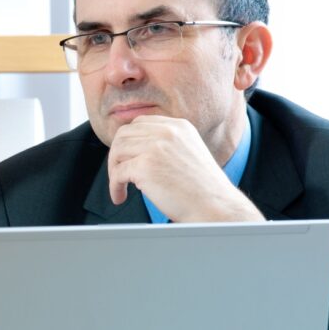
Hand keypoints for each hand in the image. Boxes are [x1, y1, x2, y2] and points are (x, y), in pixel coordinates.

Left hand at [107, 115, 263, 221]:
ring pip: (117, 152)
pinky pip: (117, 173)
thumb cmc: (202, 188)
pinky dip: (114, 187)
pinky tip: (120, 197)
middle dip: (116, 155)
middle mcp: (167, 132)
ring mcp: (155, 147)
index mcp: (179, 126)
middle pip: (123, 135)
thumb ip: (166, 144)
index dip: (127, 141)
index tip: (125, 158)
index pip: (139, 123)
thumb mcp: (188, 152)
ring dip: (113, 171)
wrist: (215, 206)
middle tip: (118, 174)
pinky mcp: (145, 166)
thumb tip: (134, 148)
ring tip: (120, 187)